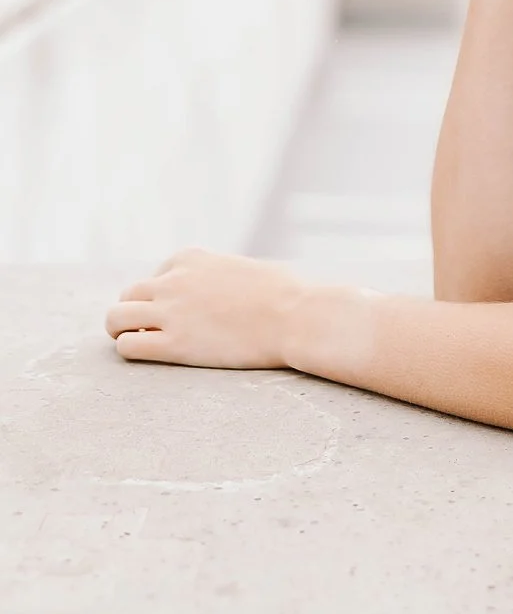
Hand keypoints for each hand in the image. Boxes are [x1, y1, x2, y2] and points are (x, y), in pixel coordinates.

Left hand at [105, 250, 309, 369]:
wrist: (296, 316)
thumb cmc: (283, 294)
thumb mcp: (242, 269)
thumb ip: (218, 275)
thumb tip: (217, 289)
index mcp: (190, 257)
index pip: (155, 276)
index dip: (163, 298)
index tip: (179, 314)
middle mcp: (173, 280)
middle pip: (128, 295)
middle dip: (134, 314)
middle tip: (150, 332)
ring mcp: (171, 312)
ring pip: (116, 318)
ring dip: (122, 332)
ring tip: (139, 345)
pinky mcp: (174, 343)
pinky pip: (129, 346)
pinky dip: (132, 351)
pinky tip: (152, 356)